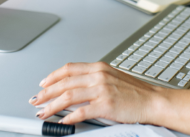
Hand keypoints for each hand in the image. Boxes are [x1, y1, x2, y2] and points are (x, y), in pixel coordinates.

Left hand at [30, 62, 162, 124]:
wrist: (153, 101)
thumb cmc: (136, 92)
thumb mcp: (112, 78)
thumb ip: (94, 79)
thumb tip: (75, 86)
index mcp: (99, 67)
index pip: (69, 69)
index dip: (53, 77)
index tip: (44, 84)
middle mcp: (99, 76)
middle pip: (65, 83)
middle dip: (46, 93)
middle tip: (36, 100)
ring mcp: (102, 90)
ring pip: (69, 96)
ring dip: (52, 105)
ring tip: (43, 112)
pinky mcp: (106, 105)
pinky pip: (81, 112)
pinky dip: (69, 118)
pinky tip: (63, 122)